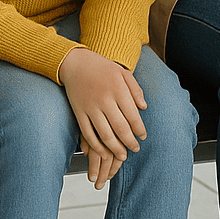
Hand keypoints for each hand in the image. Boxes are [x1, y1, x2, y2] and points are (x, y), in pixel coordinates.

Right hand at [58, 48, 146, 189]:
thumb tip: (144, 107)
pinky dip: (97, 147)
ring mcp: (90, 107)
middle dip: (130, 142)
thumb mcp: (122, 72)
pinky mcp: (79, 112)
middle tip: (135, 148)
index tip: (143, 136)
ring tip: (123, 155)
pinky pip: (88, 134)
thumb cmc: (101, 67)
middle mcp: (104, 98)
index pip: (132, 115)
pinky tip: (104, 152)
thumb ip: (135, 89)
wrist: (75, 63)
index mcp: (117, 88)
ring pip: (105, 135)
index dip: (140, 129)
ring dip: (116, 148)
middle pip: (120, 128)